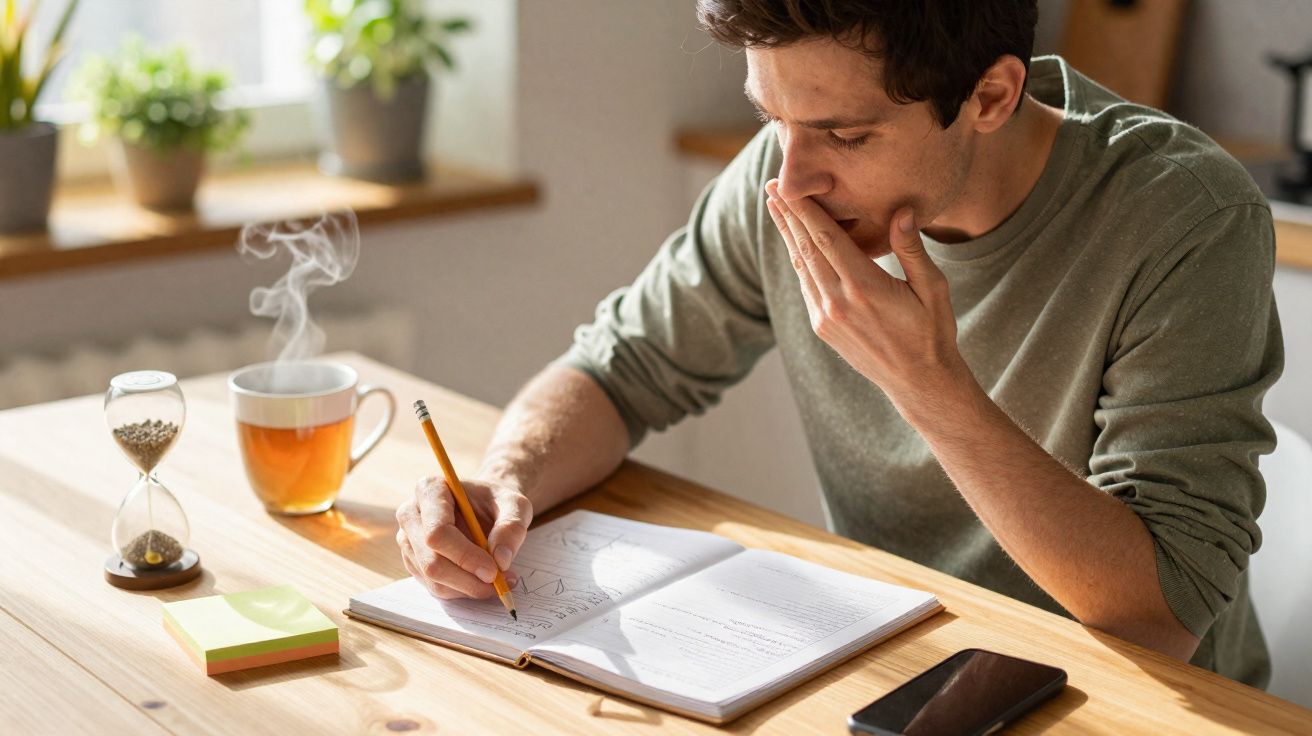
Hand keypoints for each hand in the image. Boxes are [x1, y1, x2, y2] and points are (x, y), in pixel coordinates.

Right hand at [395, 476, 531, 599]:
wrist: (484, 506)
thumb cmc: (496, 502)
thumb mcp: (516, 504)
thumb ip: (512, 526)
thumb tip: (501, 560)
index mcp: (430, 490)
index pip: (438, 532)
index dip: (465, 556)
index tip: (494, 570)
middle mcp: (411, 514)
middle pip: (431, 561)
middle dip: (468, 580)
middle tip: (499, 583)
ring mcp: (408, 539)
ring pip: (433, 579)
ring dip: (468, 588)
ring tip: (498, 581)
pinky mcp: (413, 560)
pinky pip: (435, 586)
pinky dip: (462, 590)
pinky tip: (482, 580)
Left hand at [763, 180, 966, 402]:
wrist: (919, 382)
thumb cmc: (932, 331)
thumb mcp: (932, 288)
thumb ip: (912, 249)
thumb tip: (902, 211)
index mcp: (864, 287)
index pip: (825, 238)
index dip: (804, 210)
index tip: (786, 186)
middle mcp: (838, 302)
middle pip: (805, 248)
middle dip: (787, 215)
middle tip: (771, 187)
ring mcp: (826, 317)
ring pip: (801, 266)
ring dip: (788, 235)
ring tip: (777, 208)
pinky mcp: (822, 328)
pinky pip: (806, 286)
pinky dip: (799, 260)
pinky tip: (796, 243)